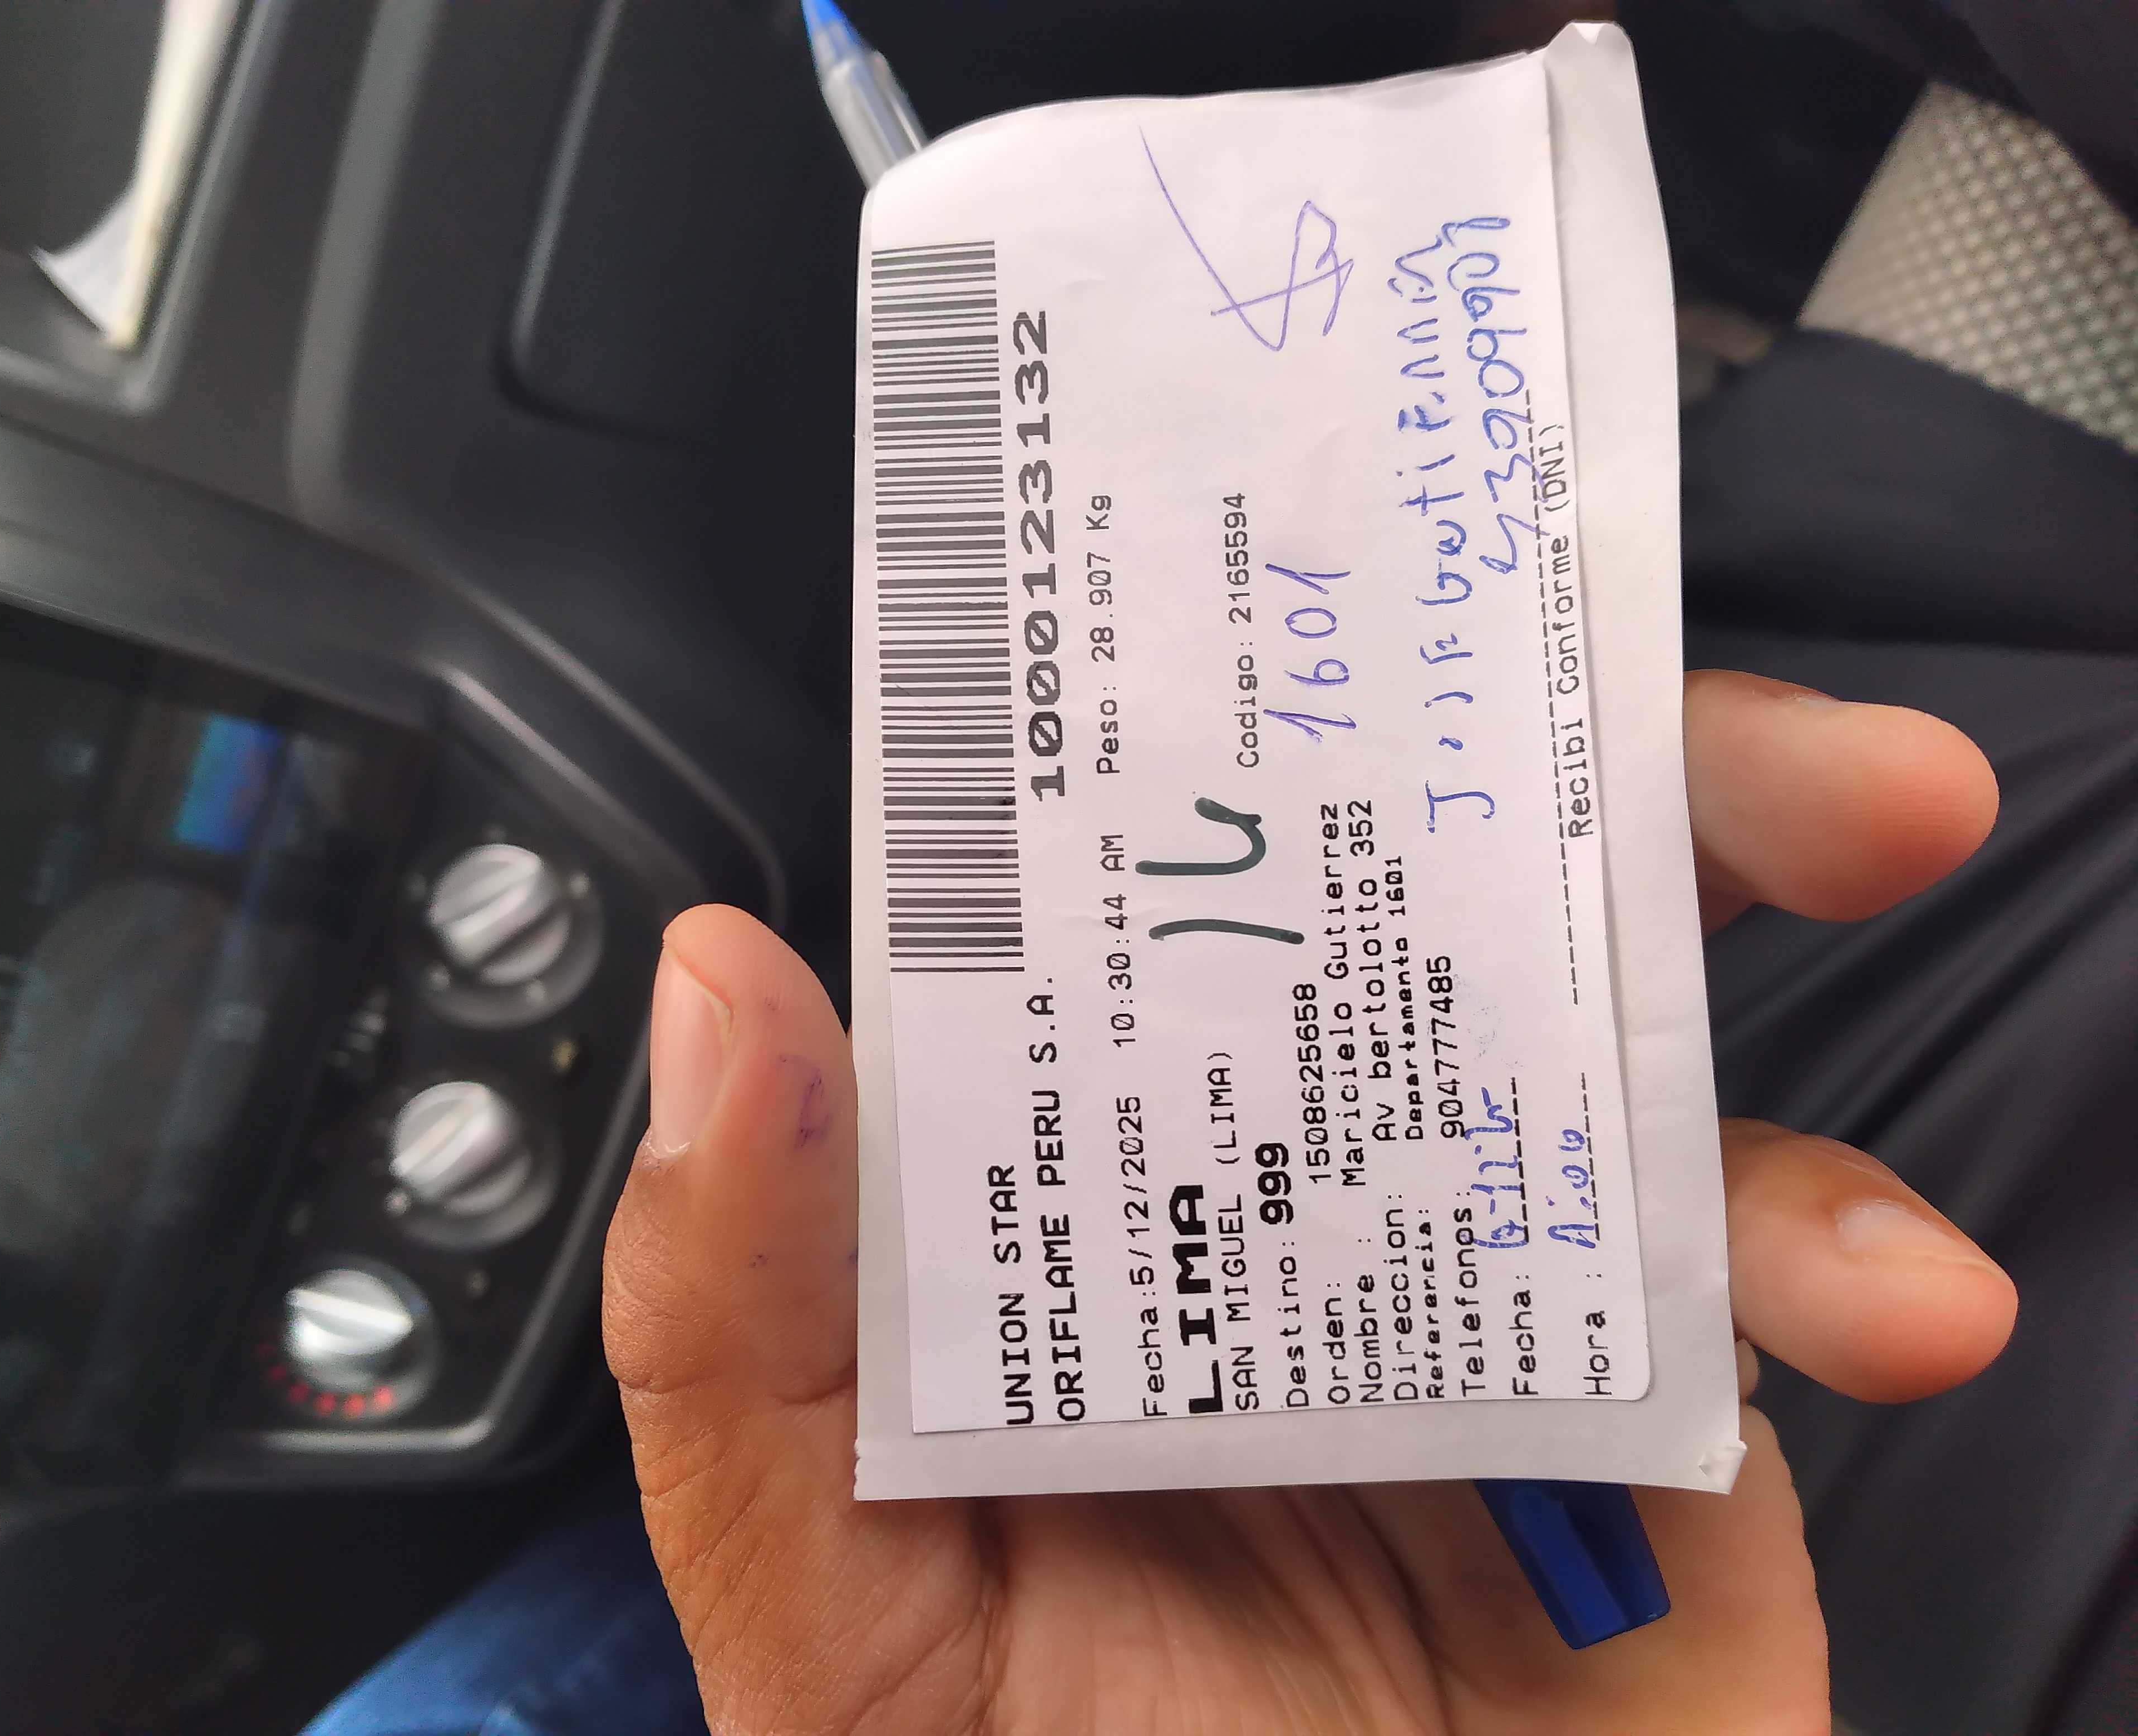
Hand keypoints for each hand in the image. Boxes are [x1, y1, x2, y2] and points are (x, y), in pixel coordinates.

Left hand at [604, 671, 2014, 1733]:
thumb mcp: (829, 1597)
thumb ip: (740, 1324)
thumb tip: (719, 985)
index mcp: (1060, 1200)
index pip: (1096, 911)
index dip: (1165, 729)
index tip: (1261, 579)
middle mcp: (1262, 1200)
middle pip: (1386, 906)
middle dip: (1531, 747)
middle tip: (1624, 631)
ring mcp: (1473, 1286)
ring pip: (1606, 1018)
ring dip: (1746, 885)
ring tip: (1891, 809)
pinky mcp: (1657, 1410)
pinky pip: (1765, 1262)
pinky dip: (1850, 1244)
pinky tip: (1900, 1293)